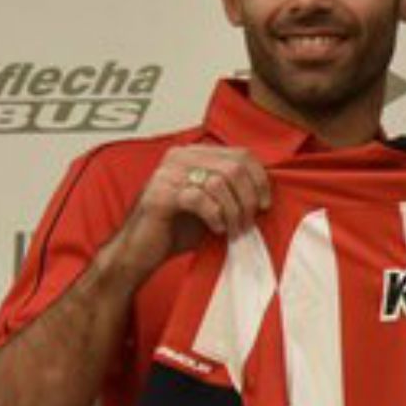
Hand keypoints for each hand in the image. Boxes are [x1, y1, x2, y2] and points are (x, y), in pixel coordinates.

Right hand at [107, 145, 271, 280]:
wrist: (139, 252)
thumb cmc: (176, 229)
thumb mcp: (212, 204)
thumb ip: (232, 191)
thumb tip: (266, 192)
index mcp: (194, 153)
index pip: (241, 154)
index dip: (260, 179)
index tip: (264, 204)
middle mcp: (179, 156)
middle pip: (234, 167)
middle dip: (248, 198)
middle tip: (247, 222)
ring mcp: (167, 173)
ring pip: (220, 182)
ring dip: (234, 211)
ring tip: (233, 229)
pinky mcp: (159, 194)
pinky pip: (200, 199)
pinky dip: (215, 216)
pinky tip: (216, 229)